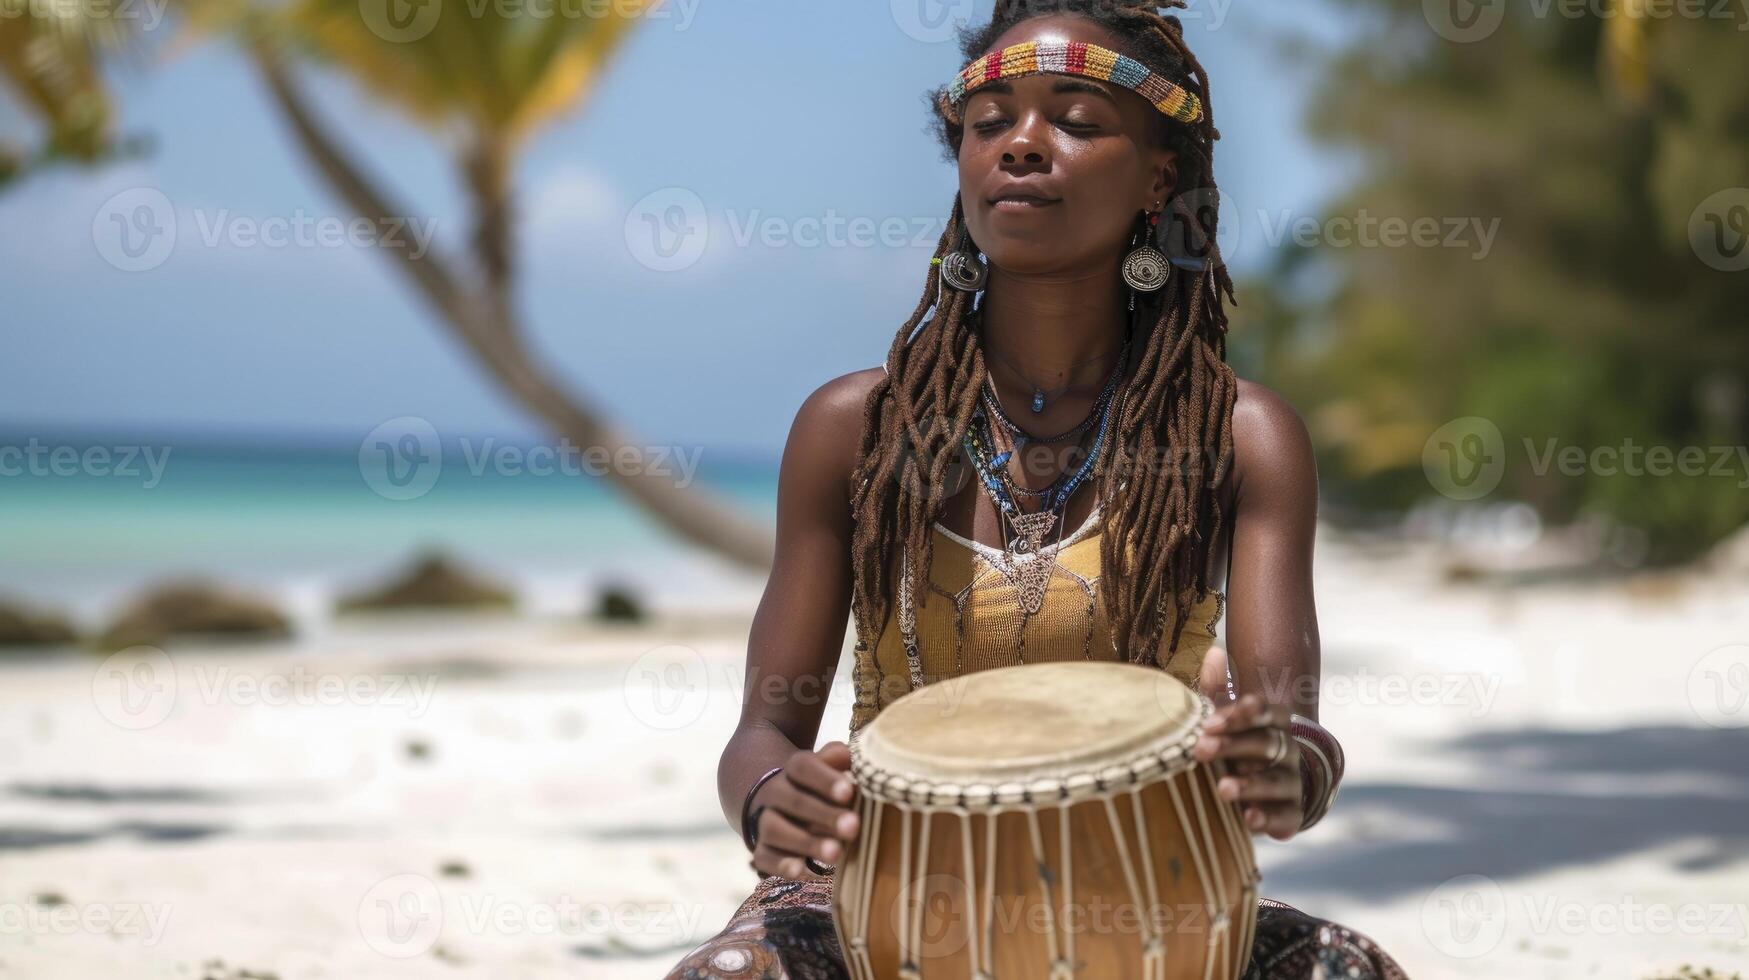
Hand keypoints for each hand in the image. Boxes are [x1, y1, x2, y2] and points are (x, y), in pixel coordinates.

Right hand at [749, 741, 860, 878]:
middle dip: (824, 815)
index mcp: (794, 769)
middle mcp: (775, 793)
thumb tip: (851, 755)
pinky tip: (802, 871)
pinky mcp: (761, 850)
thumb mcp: (827, 769)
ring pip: (775, 829)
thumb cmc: (818, 787)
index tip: (849, 792)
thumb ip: (837, 760)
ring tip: (835, 853)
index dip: (825, 779)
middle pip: (793, 801)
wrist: (777, 803)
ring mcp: (764, 821)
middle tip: (853, 826)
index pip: (803, 767)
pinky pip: (764, 857)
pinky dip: (781, 865)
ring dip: (806, 842)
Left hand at [1192, 689, 1302, 840]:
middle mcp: (1289, 750)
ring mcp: (1292, 783)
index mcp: (1275, 723)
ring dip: (1250, 784)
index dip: (1240, 715)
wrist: (1270, 789)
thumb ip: (1219, 690)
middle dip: (1233, 746)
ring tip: (1223, 788)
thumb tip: (1214, 652)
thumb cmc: (1240, 746)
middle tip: (1201, 749)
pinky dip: (1268, 819)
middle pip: (1267, 744)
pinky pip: (1285, 816)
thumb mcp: (1228, 718)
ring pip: (1276, 781)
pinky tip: (1249, 818)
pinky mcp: (1291, 814)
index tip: (1210, 722)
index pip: (1266, 712)